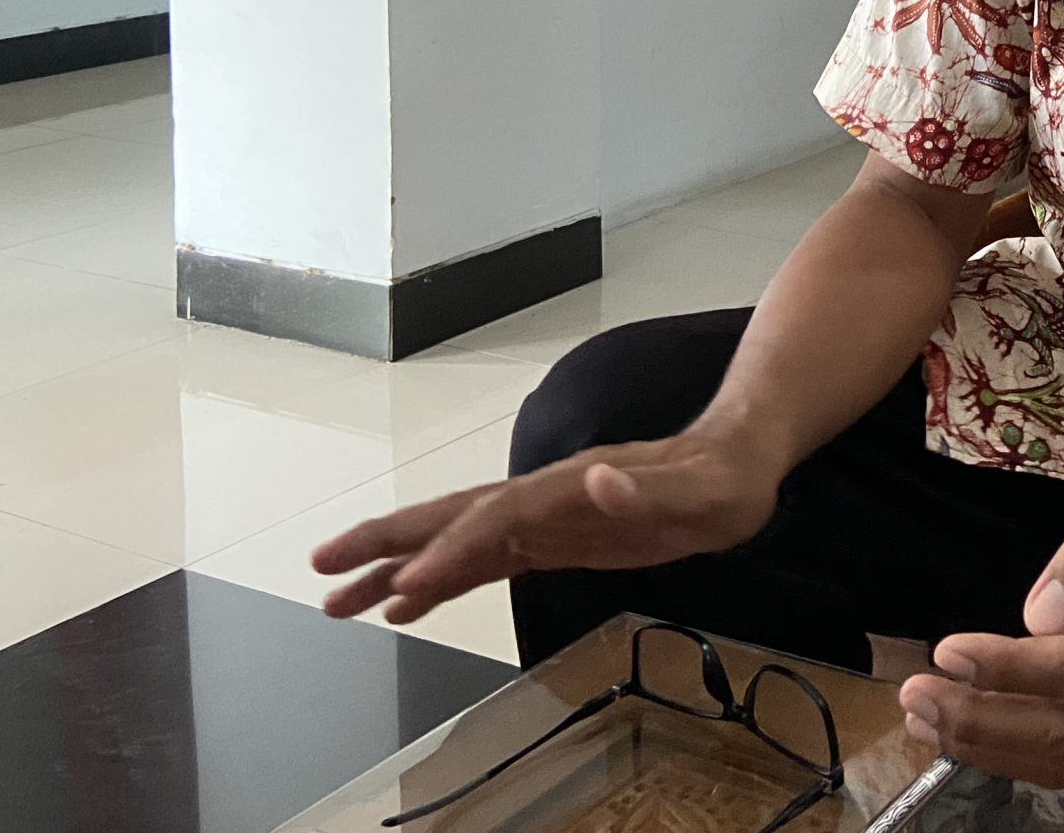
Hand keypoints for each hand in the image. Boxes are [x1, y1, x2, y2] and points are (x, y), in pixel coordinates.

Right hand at [309, 433, 778, 624]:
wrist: (740, 461)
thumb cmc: (723, 480)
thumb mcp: (701, 492)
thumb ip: (647, 491)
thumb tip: (594, 482)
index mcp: (571, 486)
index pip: (496, 519)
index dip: (451, 551)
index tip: (406, 587)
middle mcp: (546, 497)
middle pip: (452, 517)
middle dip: (388, 543)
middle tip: (323, 572)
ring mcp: (547, 516)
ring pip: (457, 541)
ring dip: (400, 568)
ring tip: (342, 601)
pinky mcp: (556, 537)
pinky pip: (487, 561)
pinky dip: (443, 581)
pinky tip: (408, 602)